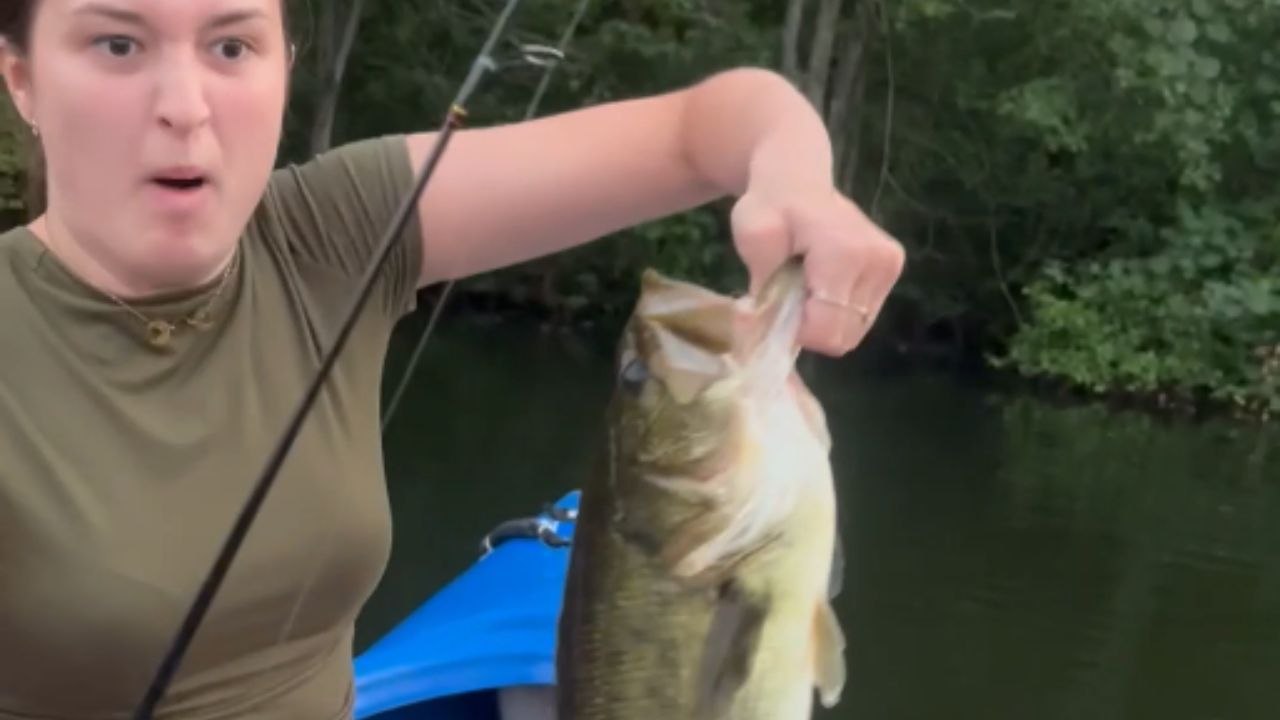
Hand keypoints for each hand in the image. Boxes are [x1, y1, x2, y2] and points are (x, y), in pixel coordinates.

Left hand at [730, 186, 905, 355]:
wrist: (797, 182)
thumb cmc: (770, 207)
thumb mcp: (753, 238)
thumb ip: (761, 284)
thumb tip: (761, 324)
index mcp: (845, 254)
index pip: (826, 331)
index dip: (795, 331)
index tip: (775, 305)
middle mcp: (879, 262)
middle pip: (842, 337)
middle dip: (808, 328)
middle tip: (787, 296)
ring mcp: (890, 267)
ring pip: (852, 332)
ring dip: (822, 321)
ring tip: (804, 287)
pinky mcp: (892, 271)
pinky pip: (860, 319)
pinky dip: (836, 312)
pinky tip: (821, 285)